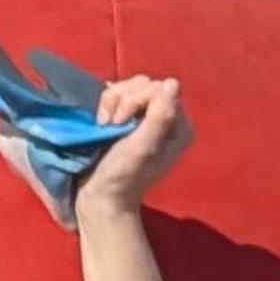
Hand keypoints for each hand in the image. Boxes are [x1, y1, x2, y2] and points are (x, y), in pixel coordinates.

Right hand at [74, 76, 191, 217]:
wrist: (101, 196)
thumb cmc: (123, 176)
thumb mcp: (142, 148)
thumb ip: (160, 117)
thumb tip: (171, 83)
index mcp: (178, 127)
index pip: (159, 89)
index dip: (136, 100)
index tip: (120, 123)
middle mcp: (166, 118)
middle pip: (144, 84)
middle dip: (122, 101)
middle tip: (111, 126)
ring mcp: (146, 117)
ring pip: (128, 86)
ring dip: (111, 102)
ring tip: (104, 125)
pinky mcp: (127, 117)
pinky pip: (117, 93)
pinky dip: (106, 104)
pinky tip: (101, 121)